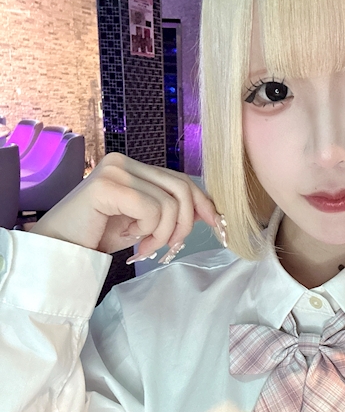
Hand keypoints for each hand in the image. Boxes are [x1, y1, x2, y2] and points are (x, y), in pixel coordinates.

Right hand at [29, 153, 222, 258]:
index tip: (217, 225)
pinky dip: (148, 231)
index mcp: (132, 167)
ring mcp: (115, 171)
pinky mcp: (108, 186)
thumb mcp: (141, 222)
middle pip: (182, 188)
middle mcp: (124, 162)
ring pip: (170, 204)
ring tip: (143, 246)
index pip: (180, 179)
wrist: (59, 249)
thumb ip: (167, 211)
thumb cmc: (96, 236)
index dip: (203, 202)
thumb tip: (208, 212)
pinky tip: (130, 239)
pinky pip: (152, 210)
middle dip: (186, 224)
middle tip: (169, 247)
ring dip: (163, 234)